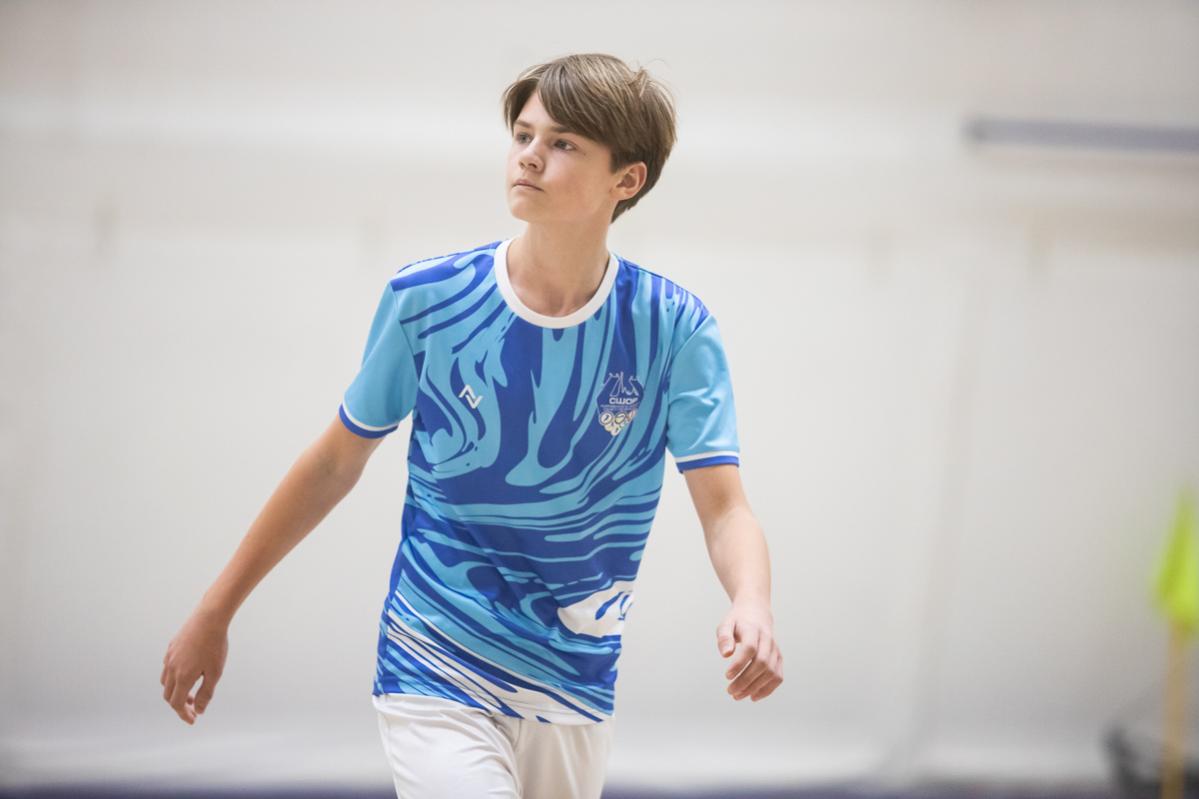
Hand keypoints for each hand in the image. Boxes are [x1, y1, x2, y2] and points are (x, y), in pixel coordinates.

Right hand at [161, 607, 228, 724]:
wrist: (209, 618)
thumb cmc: (215, 646)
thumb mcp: (215, 673)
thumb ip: (205, 693)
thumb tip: (199, 710)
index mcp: (182, 677)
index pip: (176, 704)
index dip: (183, 715)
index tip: (193, 720)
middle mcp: (171, 668)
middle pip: (168, 695)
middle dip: (179, 705)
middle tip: (193, 707)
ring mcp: (169, 657)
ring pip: (165, 681)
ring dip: (175, 690)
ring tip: (190, 691)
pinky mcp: (171, 647)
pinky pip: (167, 667)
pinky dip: (174, 676)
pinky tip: (188, 672)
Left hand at [716, 600, 782, 702]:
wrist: (756, 613)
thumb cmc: (738, 621)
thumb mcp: (726, 624)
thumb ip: (724, 637)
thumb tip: (725, 654)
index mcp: (753, 630)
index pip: (750, 648)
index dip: (739, 664)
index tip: (727, 676)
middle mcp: (767, 640)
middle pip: (761, 663)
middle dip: (745, 680)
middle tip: (730, 691)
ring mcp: (775, 650)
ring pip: (770, 672)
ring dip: (755, 687)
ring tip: (737, 695)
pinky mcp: (779, 658)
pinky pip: (778, 677)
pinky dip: (767, 689)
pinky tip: (753, 696)